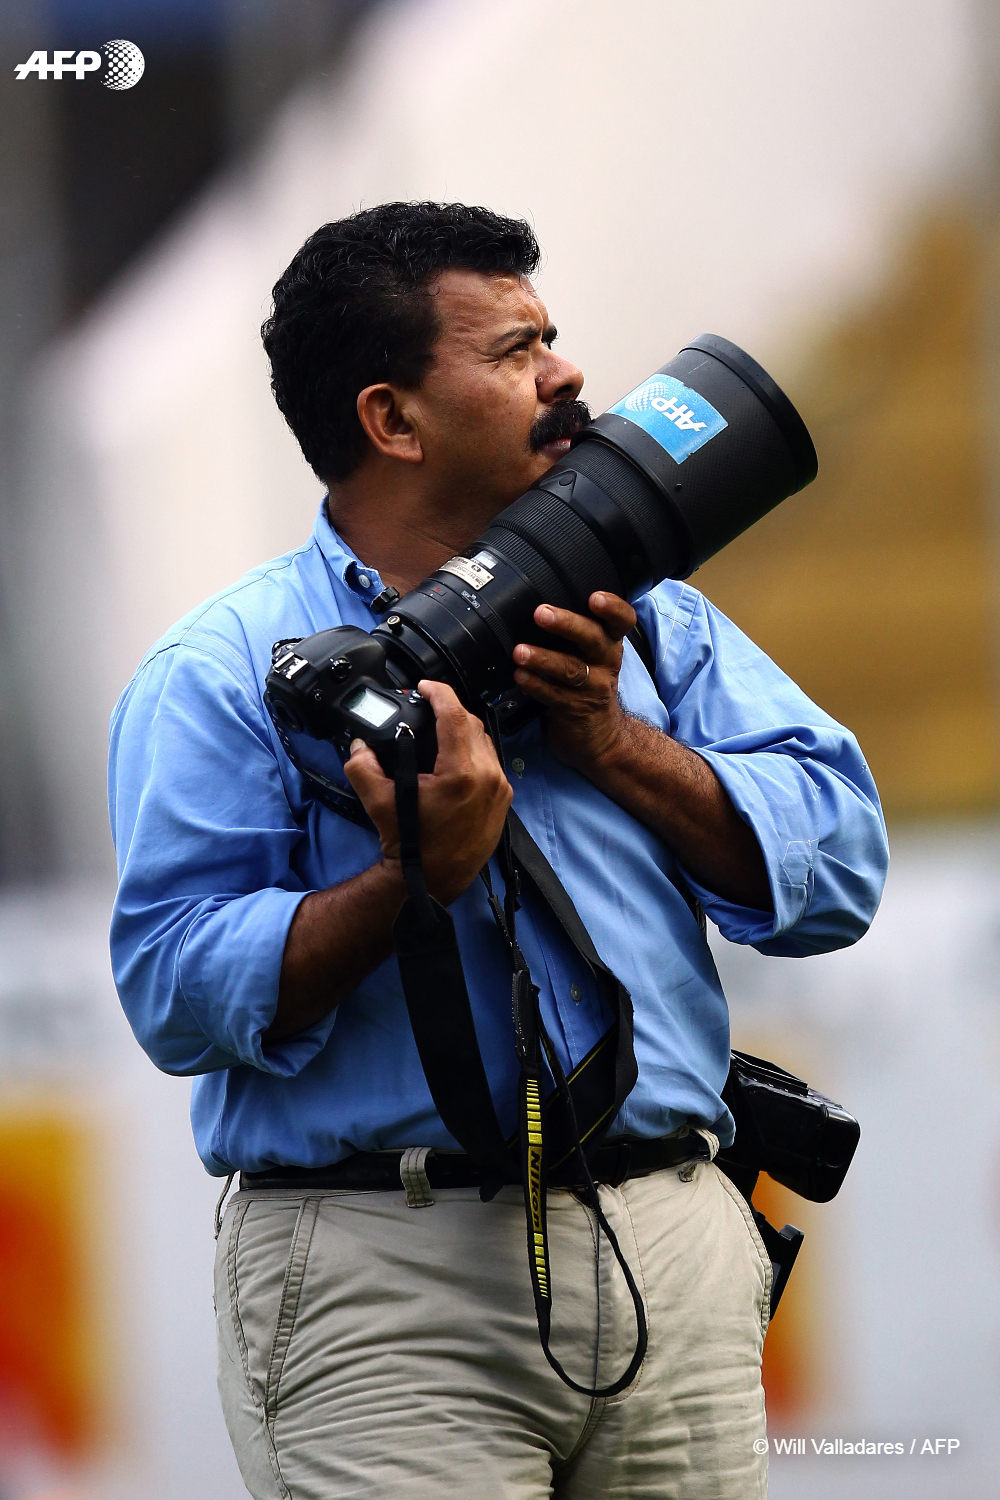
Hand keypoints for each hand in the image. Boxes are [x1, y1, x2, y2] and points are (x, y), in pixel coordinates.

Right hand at [344, 679, 512, 905]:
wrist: (434, 880)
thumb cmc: (412, 845)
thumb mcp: (379, 803)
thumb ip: (363, 767)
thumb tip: (359, 745)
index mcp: (461, 772)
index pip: (454, 714)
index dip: (439, 692)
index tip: (425, 687)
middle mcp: (487, 776)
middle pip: (471, 724)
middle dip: (450, 710)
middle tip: (428, 708)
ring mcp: (500, 788)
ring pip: (485, 742)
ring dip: (464, 730)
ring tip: (441, 731)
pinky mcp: (504, 800)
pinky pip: (492, 763)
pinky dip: (475, 753)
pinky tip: (456, 757)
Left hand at [512, 592, 636, 774]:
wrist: (601, 738)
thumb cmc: (589, 686)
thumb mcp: (592, 657)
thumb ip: (576, 632)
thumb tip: (539, 600)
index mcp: (610, 644)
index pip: (622, 620)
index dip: (613, 608)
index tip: (594, 597)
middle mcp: (605, 663)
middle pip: (592, 638)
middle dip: (567, 624)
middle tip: (541, 613)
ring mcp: (592, 688)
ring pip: (570, 669)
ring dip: (542, 657)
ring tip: (520, 651)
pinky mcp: (575, 710)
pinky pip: (554, 696)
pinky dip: (535, 685)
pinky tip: (520, 676)